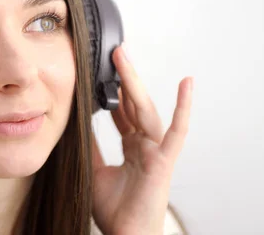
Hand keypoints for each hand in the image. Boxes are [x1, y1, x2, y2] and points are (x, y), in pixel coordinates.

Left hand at [91, 45, 192, 234]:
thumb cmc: (117, 210)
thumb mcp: (94, 171)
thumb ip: (90, 146)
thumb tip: (77, 123)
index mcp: (132, 148)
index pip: (122, 113)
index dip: (114, 92)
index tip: (103, 70)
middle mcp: (145, 145)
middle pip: (134, 105)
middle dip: (124, 78)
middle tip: (115, 52)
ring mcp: (156, 151)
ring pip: (146, 111)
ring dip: (136, 84)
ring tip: (125, 59)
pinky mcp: (164, 161)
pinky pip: (176, 132)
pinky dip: (183, 108)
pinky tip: (187, 84)